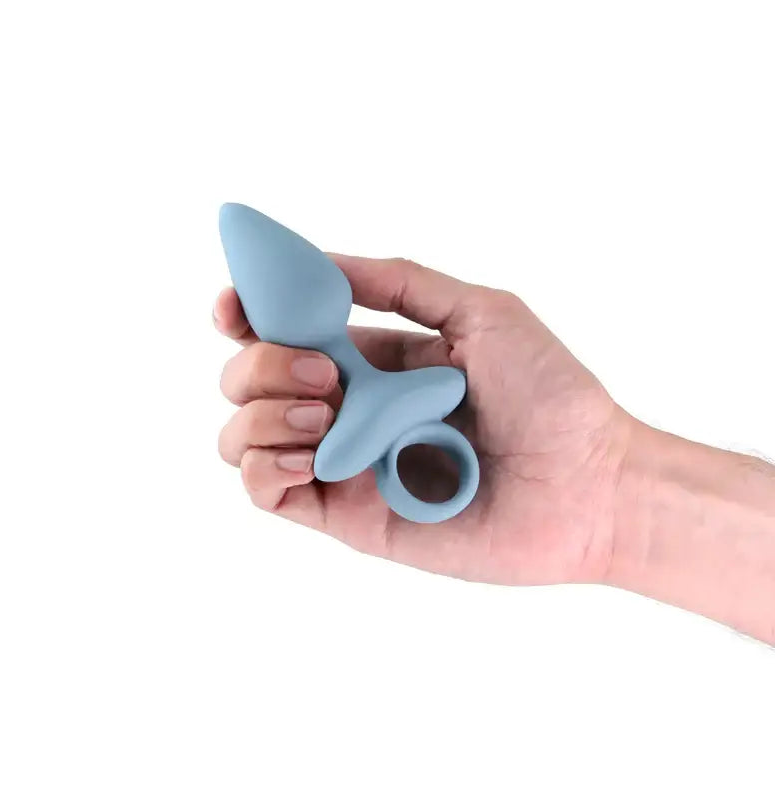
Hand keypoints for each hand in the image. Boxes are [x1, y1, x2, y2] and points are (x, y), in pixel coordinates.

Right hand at [215, 255, 631, 586]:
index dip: (248, 313)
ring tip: (325, 412)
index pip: (285, 332)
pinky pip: (267, 493)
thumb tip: (322, 262)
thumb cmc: (550, 395)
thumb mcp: (481, 311)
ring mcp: (343, 463)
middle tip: (329, 372)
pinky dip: (262, 468)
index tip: (234, 302)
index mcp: (375, 359)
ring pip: (243, 436)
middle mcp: (348, 408)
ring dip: (260, 412)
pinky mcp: (346, 516)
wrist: (589, 484)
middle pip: (250, 379)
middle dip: (263, 362)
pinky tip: (306, 454)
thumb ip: (400, 284)